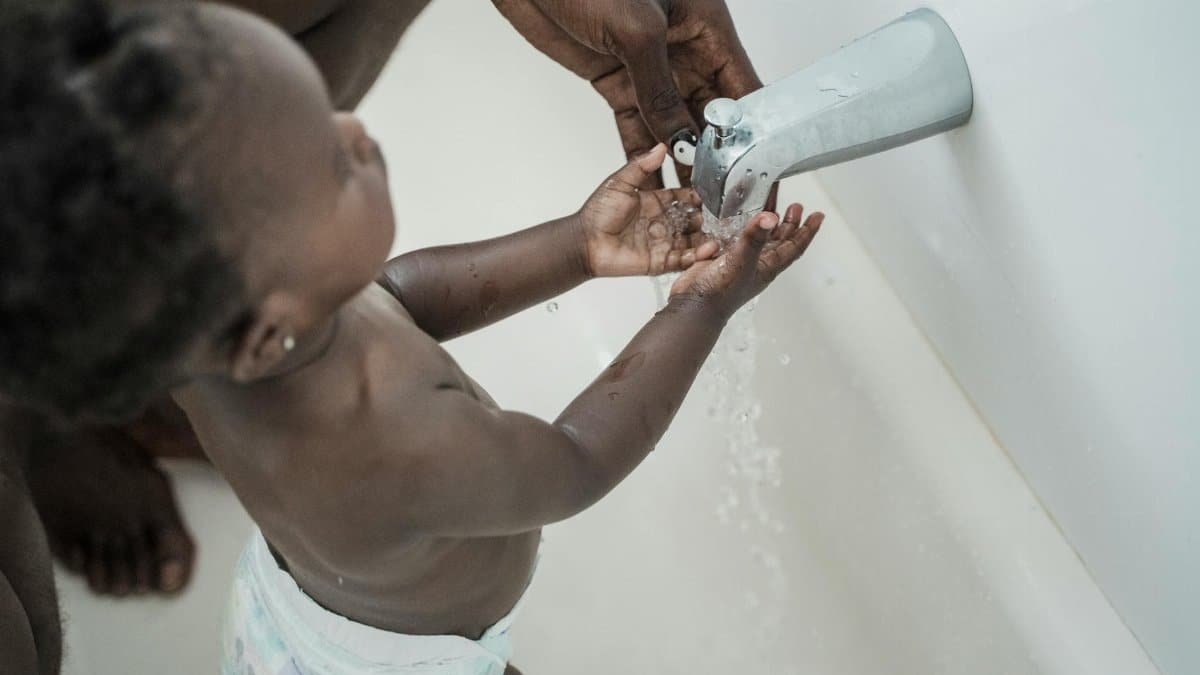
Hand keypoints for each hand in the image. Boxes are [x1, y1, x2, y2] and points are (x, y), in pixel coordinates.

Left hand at [493, 0, 760, 185]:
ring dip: (683, 164)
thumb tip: (683, 142)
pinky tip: (656, 186)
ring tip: (696, 205)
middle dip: (719, 157)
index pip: (741, 89)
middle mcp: (684, 51)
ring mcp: (650, 69)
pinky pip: (637, 125)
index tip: (759, 172)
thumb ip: (660, 90)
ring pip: (675, 125)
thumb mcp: (636, 33)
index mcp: (706, 29)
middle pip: (712, 114)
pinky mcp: (616, 81)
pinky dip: (644, 156)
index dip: (753, 132)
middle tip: (727, 200)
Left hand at [579, 145, 719, 277]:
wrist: (586, 242)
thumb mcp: (621, 183)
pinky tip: (709, 250)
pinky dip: (696, 257)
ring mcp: (662, 243)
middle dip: (708, 220)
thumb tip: (660, 148)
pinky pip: (682, 260)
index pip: (683, 198)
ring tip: (722, 236)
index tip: (715, 194)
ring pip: (691, 241)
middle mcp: (661, 223)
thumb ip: (641, 166)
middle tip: (725, 218)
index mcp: (655, 202)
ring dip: (706, 239)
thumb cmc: (598, 214)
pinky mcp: (659, 262)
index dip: (698, 198)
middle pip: (692, 221)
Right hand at [670, 204, 823, 317]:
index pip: (794, 247)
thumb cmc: (721, 292)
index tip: (818, 215)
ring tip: (767, 207)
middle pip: (778, 241)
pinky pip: (726, 242)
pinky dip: (725, 236)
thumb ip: (754, 238)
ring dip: (761, 223)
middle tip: (795, 207)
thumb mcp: (741, 261)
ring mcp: (737, 262)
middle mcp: (755, 264)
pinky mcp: (718, 260)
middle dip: (788, 223)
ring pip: (754, 238)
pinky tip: (720, 234)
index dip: (807, 231)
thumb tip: (770, 217)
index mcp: (767, 266)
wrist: (692, 307)